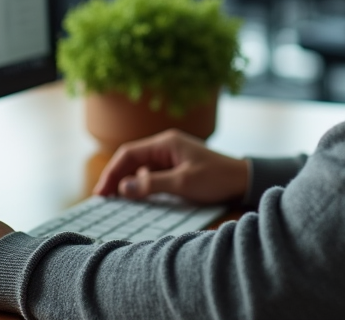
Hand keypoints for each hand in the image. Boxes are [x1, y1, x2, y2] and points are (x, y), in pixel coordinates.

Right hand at [93, 129, 249, 204]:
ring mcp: (171, 156)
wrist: (243, 180)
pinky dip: (142, 185)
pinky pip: (152, 174)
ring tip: (116, 202)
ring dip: (128, 182)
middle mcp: (165, 146)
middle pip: (132, 159)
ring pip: (141, 167)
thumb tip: (122, 188)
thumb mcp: (183, 183)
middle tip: (103, 200)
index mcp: (165, 143)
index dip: (112, 172)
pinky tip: (138, 199)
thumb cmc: (216, 179)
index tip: (101, 193)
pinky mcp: (177, 167)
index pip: (128, 153)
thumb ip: (152, 184)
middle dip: (116, 178)